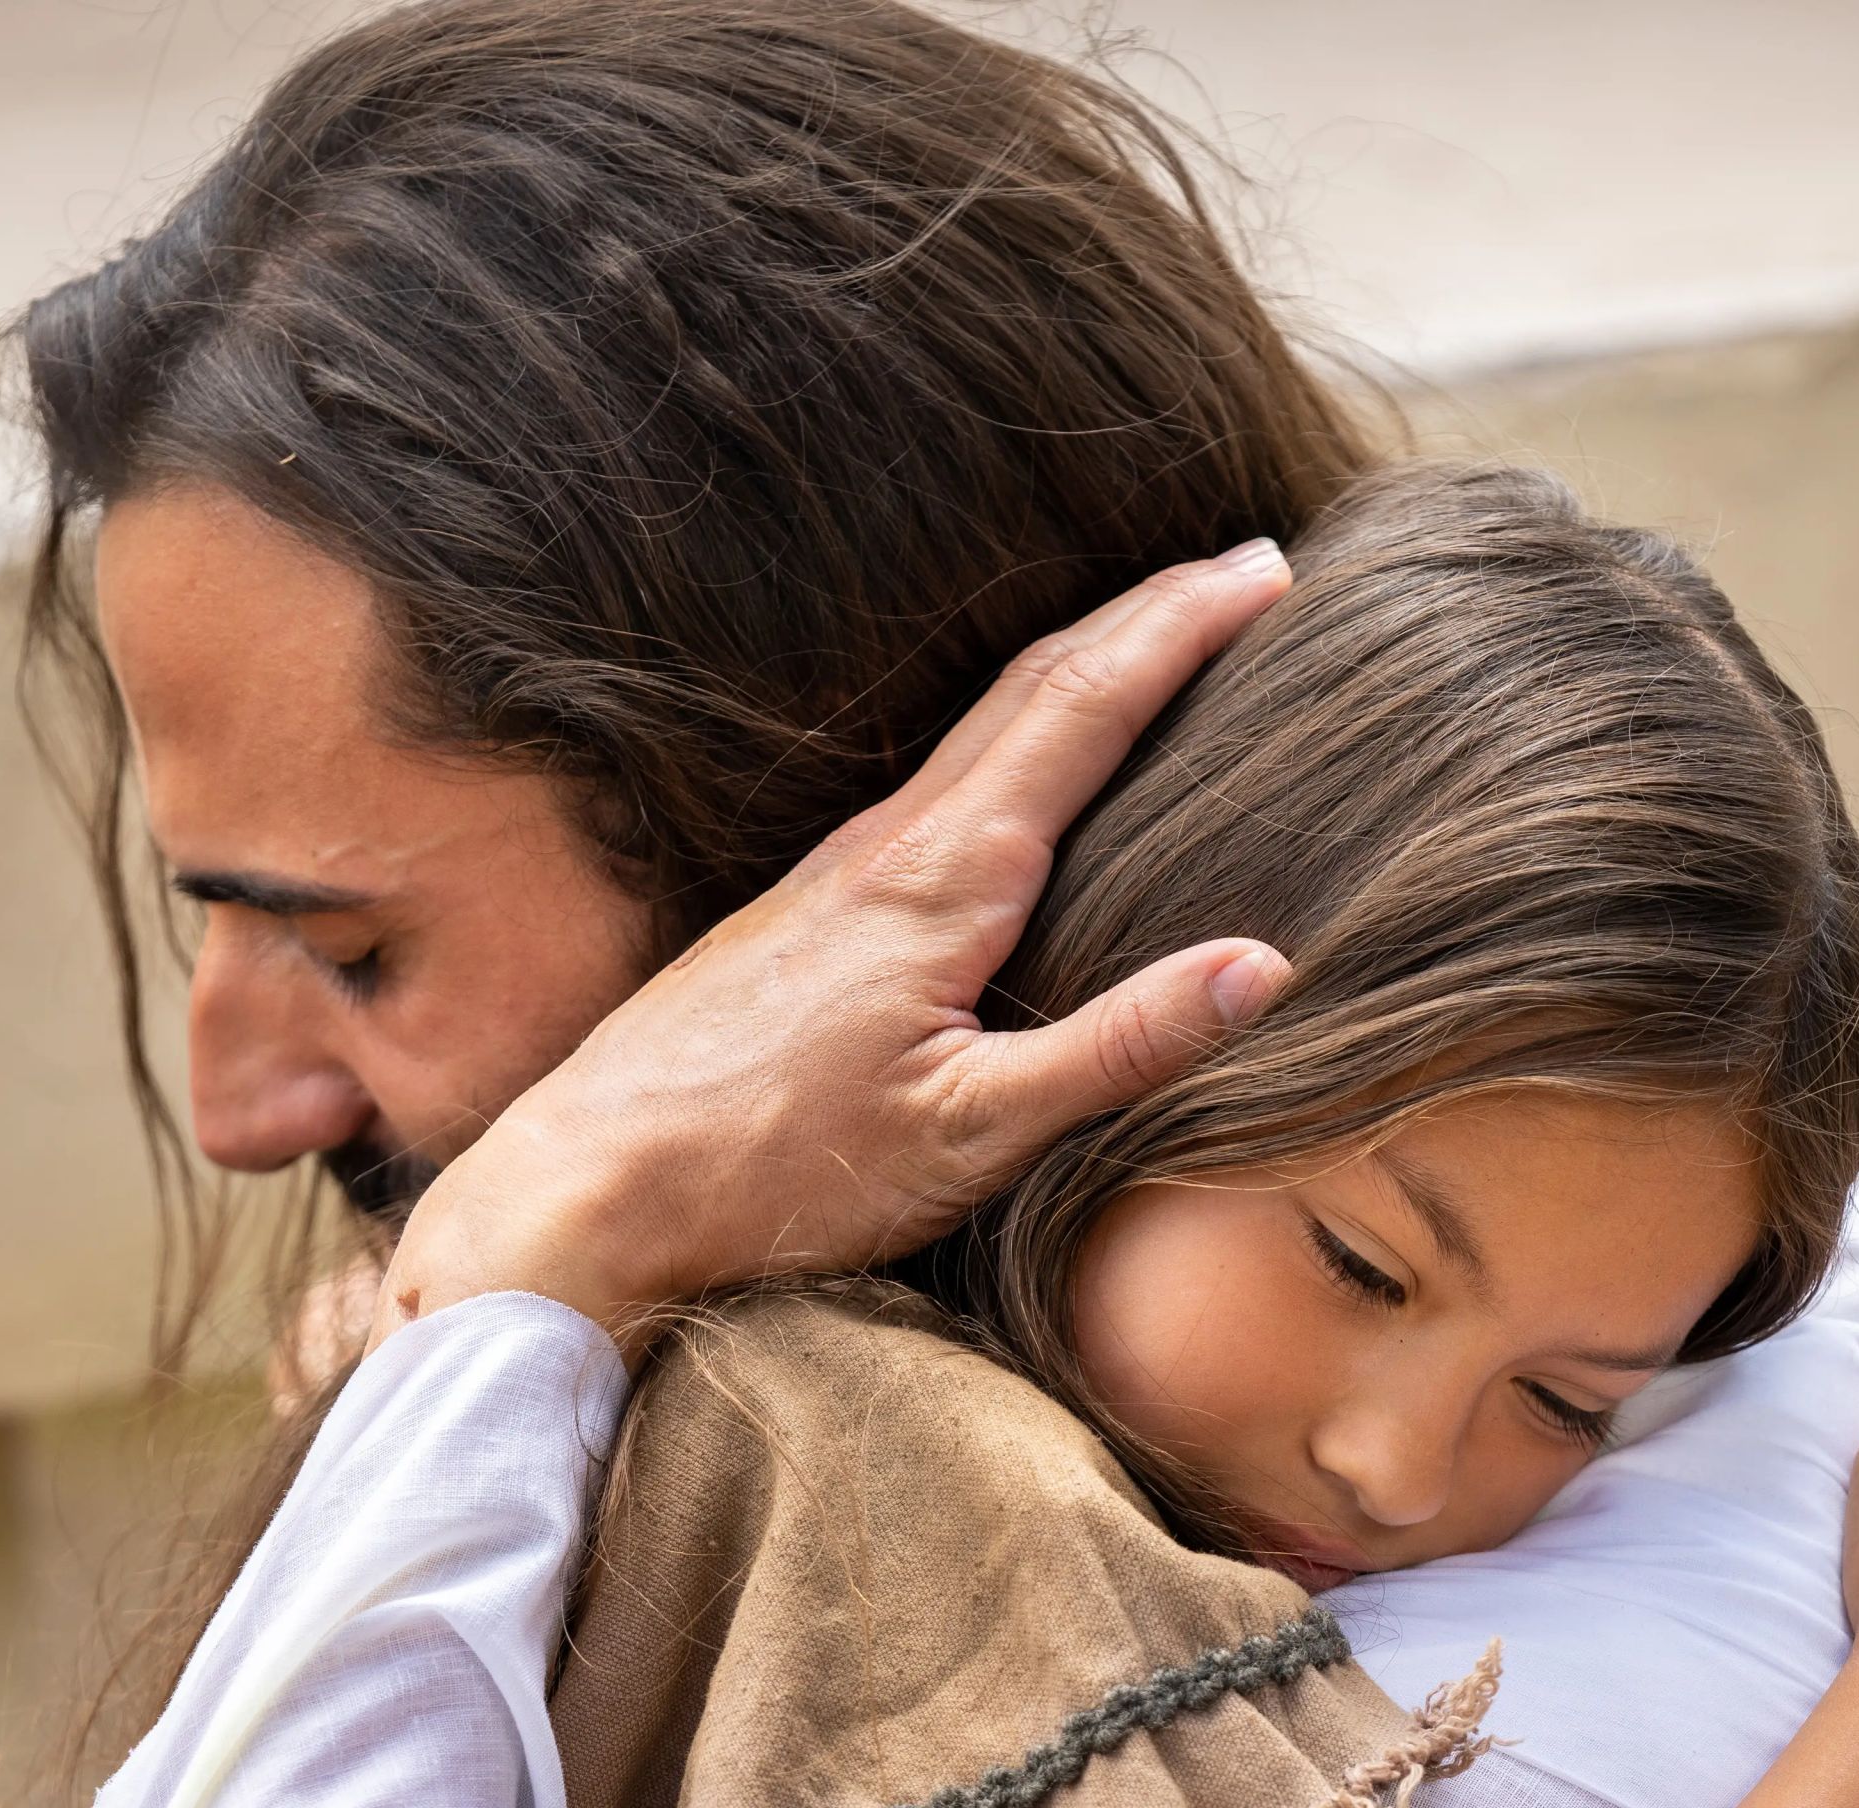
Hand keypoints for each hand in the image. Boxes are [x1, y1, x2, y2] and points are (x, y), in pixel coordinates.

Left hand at [371, 543, 1300, 1352]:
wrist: (591, 1186)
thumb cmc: (779, 1170)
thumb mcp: (976, 1131)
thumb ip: (1121, 1045)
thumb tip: (1264, 965)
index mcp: (945, 879)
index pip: (1087, 709)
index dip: (1183, 629)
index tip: (1267, 569)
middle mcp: (890, 845)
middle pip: (1036, 687)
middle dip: (1148, 616)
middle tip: (1244, 570)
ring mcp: (840, 870)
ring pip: (983, 728)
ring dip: (1084, 668)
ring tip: (1162, 642)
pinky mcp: (807, 910)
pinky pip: (940, 782)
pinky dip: (1019, 735)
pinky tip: (1030, 772)